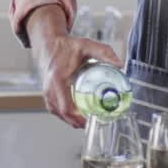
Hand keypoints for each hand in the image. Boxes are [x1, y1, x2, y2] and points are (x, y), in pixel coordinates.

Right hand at [27, 5, 122, 128]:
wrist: (49, 45)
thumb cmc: (66, 47)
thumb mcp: (86, 45)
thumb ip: (104, 52)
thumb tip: (120, 64)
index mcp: (58, 80)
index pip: (67, 108)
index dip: (80, 119)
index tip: (94, 120)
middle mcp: (50, 90)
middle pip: (65, 115)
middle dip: (81, 122)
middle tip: (99, 122)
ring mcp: (47, 94)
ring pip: (61, 115)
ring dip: (75, 120)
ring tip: (92, 120)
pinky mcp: (48, 96)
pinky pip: (58, 111)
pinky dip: (68, 116)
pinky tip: (79, 115)